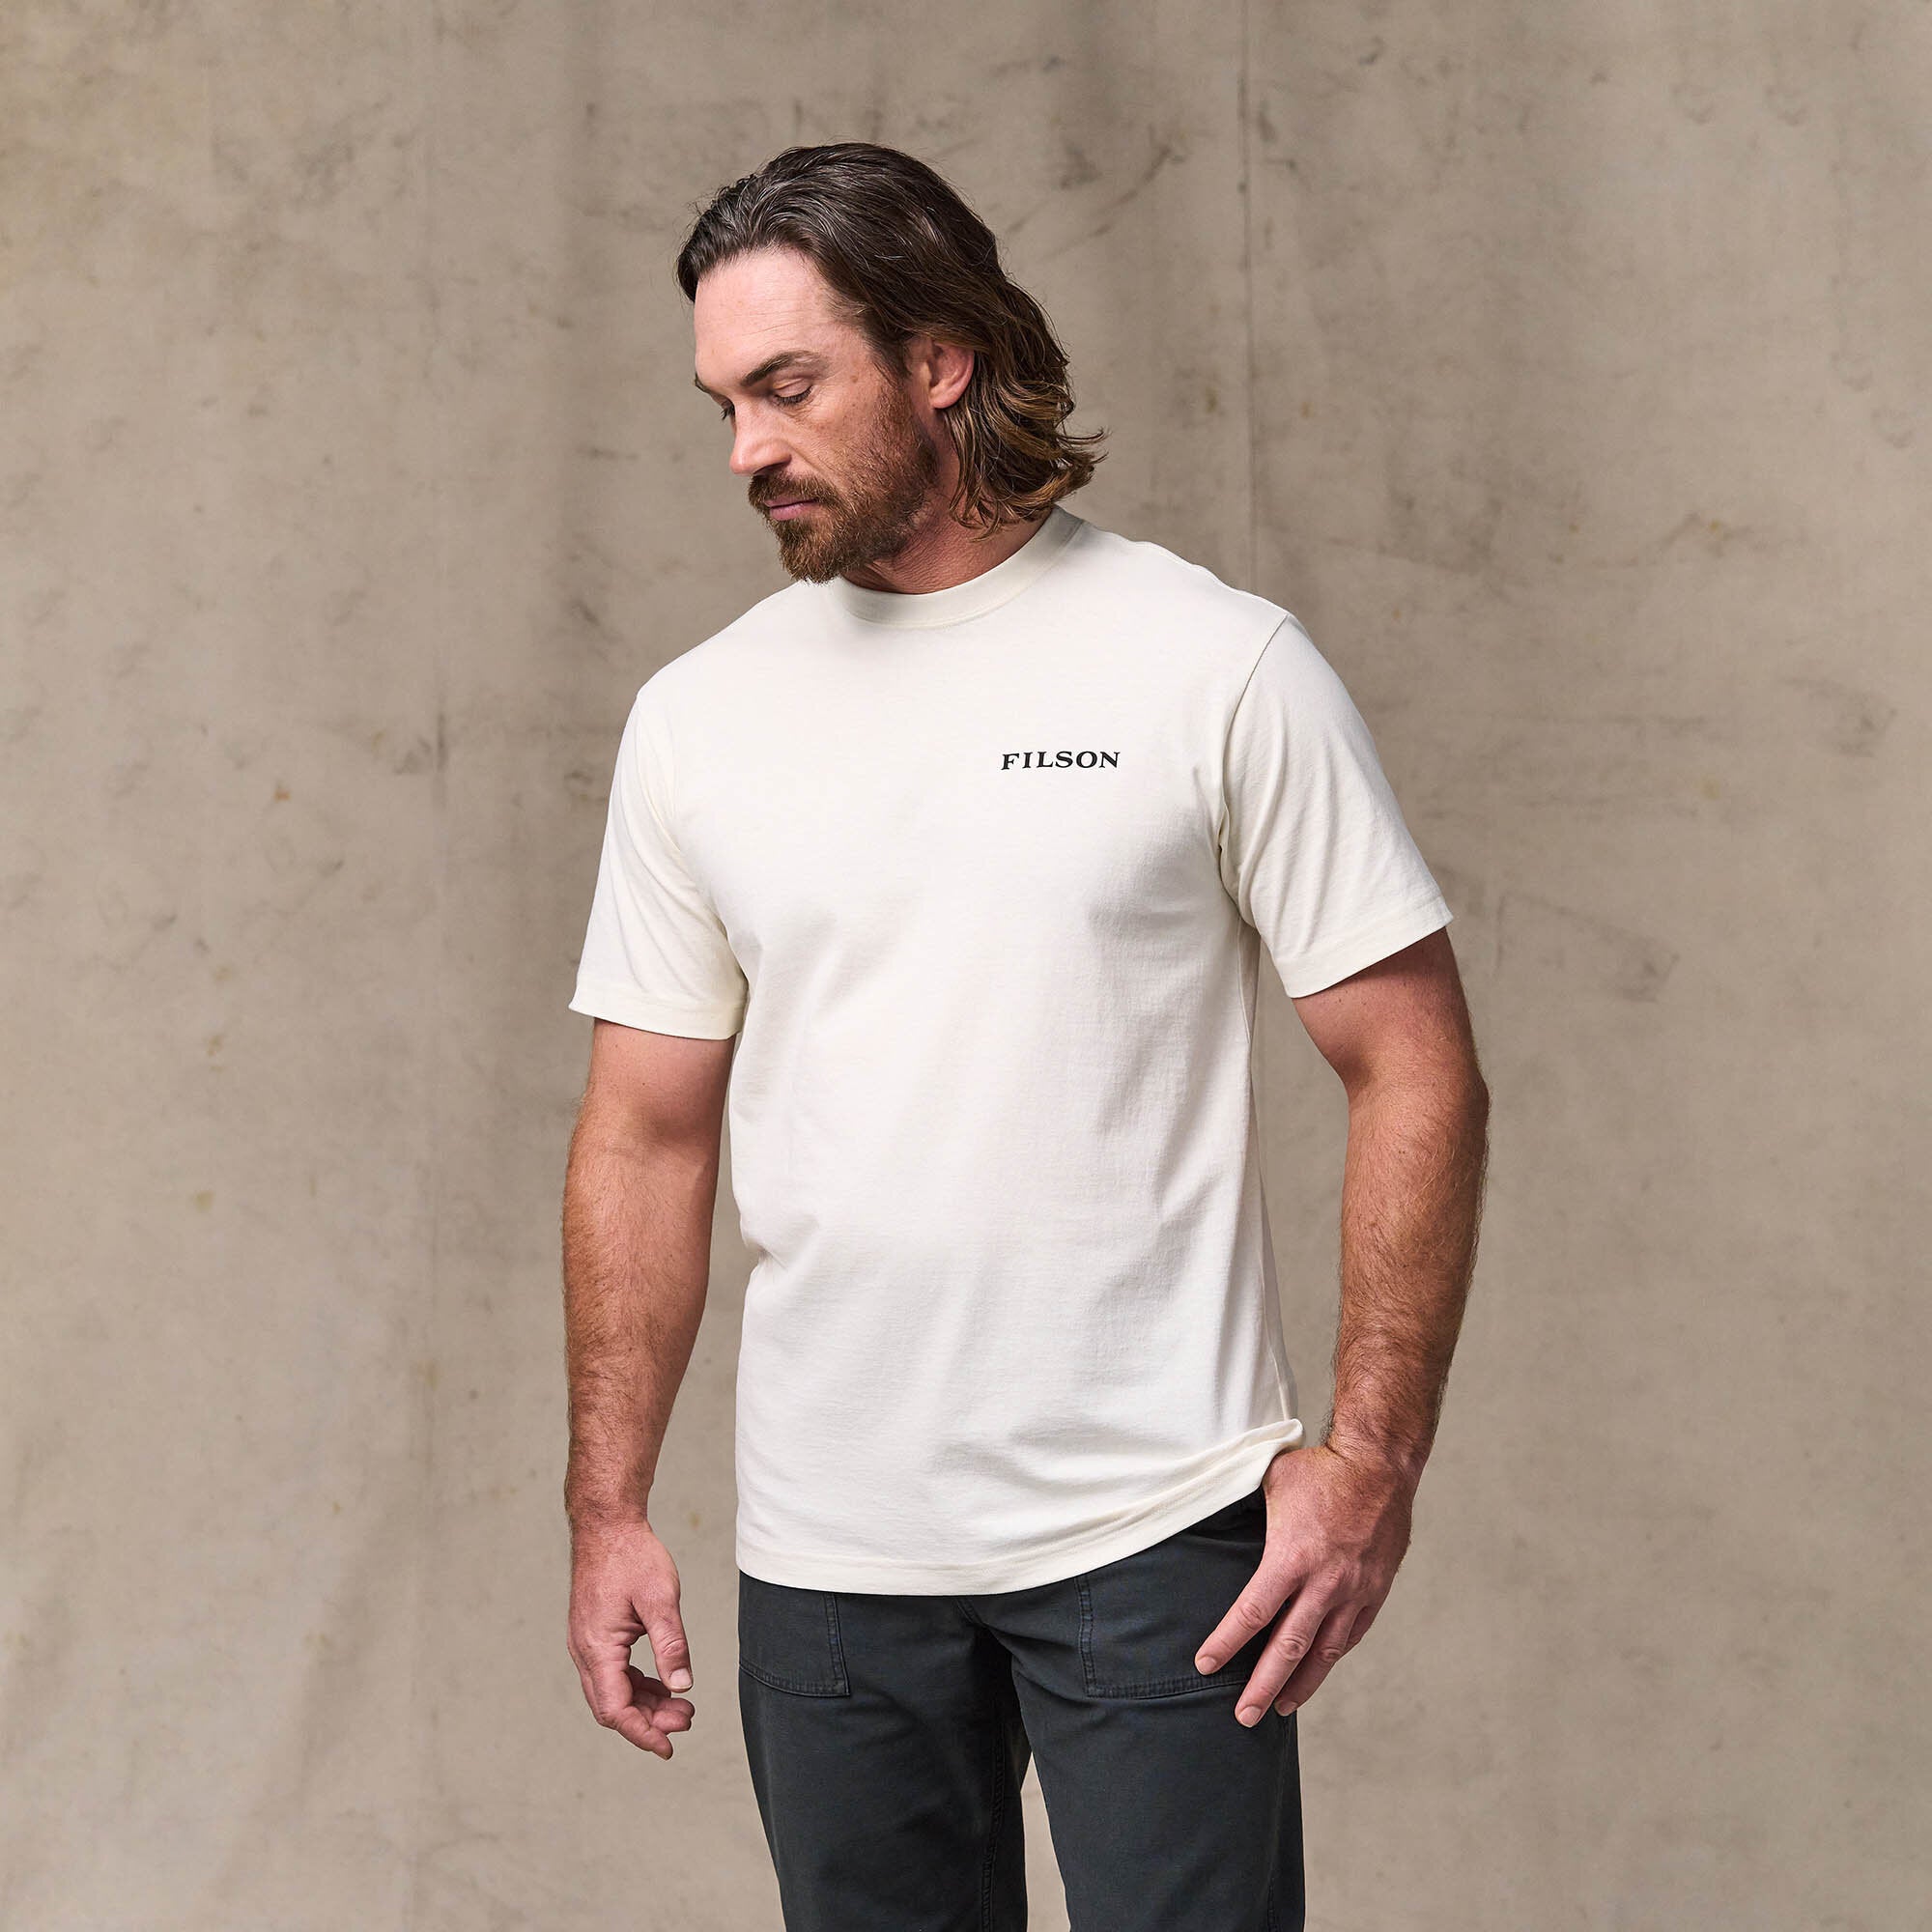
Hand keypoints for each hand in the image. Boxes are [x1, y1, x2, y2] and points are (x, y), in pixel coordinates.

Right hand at [566, 1514, 697, 1758]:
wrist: (607, 1525)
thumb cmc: (631, 1556)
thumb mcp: (660, 1600)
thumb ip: (671, 1644)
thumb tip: (682, 1685)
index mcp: (597, 1647)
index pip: (614, 1708)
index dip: (642, 1733)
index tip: (668, 1747)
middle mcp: (585, 1651)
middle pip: (612, 1705)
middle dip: (649, 1720)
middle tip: (687, 1719)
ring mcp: (587, 1643)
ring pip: (613, 1690)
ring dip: (645, 1703)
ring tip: (681, 1706)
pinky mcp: (595, 1634)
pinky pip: (613, 1672)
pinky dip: (637, 1684)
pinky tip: (662, 1683)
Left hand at [1192, 1441, 1415, 1724]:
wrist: (1381, 1463)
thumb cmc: (1321, 1469)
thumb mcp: (1272, 1484)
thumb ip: (1251, 1516)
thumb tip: (1219, 1525)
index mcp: (1292, 1558)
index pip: (1253, 1613)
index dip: (1227, 1643)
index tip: (1206, 1665)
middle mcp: (1325, 1583)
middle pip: (1287, 1648)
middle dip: (1262, 1685)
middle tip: (1243, 1716)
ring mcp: (1354, 1591)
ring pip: (1324, 1652)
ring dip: (1300, 1683)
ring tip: (1279, 1707)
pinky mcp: (1375, 1591)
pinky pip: (1351, 1635)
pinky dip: (1331, 1657)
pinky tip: (1318, 1669)